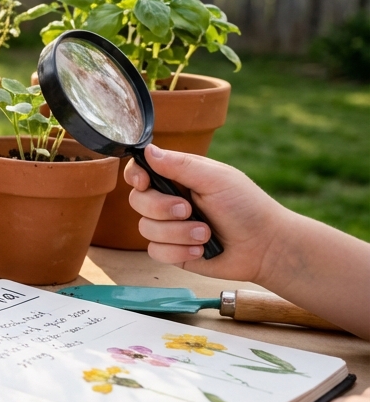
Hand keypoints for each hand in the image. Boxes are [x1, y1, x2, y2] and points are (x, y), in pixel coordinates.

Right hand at [124, 145, 288, 281]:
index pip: (141, 171)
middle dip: (161, 208)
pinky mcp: (173, 251)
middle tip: (189, 210)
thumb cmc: (247, 207)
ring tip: (205, 234)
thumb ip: (180, 165)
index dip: (135, 176)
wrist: (265, 247)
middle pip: (138, 201)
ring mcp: (170, 227)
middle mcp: (169, 200)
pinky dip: (178, 251)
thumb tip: (148, 150)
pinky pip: (155, 251)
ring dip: (177, 233)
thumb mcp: (216, 179)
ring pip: (145, 228)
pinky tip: (200, 250)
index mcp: (179, 177)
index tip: (144, 183)